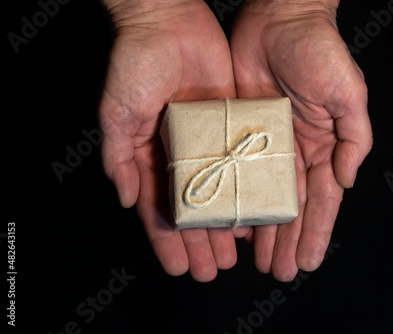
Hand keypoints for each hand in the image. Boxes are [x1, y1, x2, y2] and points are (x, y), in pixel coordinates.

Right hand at [99, 0, 247, 281]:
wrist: (168, 22)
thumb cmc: (135, 65)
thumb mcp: (117, 113)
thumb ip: (119, 157)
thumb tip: (127, 199)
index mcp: (152, 156)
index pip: (160, 209)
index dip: (167, 241)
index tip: (178, 267)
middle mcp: (182, 154)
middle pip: (194, 209)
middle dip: (201, 242)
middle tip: (212, 270)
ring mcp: (208, 142)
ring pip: (221, 193)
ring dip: (226, 225)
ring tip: (236, 254)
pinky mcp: (231, 124)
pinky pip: (242, 164)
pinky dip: (248, 190)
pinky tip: (257, 214)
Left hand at [230, 0, 372, 280]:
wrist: (280, 18)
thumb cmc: (319, 51)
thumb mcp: (348, 93)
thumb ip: (354, 138)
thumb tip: (346, 182)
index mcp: (322, 146)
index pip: (320, 201)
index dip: (316, 233)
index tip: (308, 263)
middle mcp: (293, 151)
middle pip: (290, 207)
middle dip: (287, 240)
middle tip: (277, 272)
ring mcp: (265, 145)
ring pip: (262, 197)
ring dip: (262, 230)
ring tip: (256, 261)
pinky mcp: (239, 132)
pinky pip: (236, 172)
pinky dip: (236, 198)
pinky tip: (232, 223)